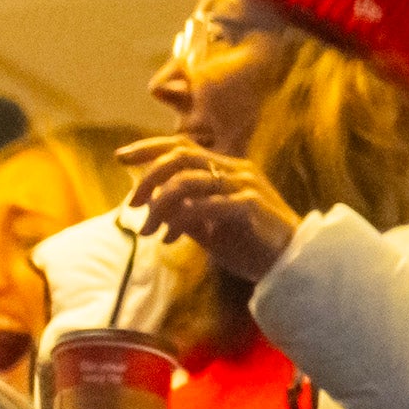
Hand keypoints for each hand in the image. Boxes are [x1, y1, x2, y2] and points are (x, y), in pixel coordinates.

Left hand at [115, 137, 301, 283]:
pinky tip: (170, 239)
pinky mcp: (249, 205)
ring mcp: (244, 185)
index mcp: (226, 168)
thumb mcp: (207, 226)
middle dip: (148, 178)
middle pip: (181, 157)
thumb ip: (182, 211)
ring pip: (188, 182)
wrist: (288, 262)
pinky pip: (205, 205)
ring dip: (158, 207)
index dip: (149, 147)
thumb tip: (150, 203)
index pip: (183, 145)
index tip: (120, 157)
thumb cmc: (248, 243)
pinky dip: (180, 221)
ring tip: (147, 232)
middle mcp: (235, 170)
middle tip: (130, 206)